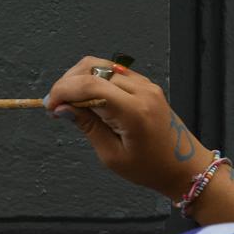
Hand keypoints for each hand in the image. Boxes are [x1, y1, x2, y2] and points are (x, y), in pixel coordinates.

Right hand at [43, 56, 214, 199]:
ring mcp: (145, 84)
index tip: (50, 106)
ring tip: (69, 102)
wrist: (184, 165)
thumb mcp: (111, 155)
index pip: (90, 85)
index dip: (63, 91)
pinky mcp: (145, 84)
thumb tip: (62, 108)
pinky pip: (113, 72)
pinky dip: (94, 80)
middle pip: (92, 68)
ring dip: (79, 79)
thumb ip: (87, 126)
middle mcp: (141, 90)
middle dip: (67, 83)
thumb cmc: (150, 168)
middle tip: (56, 105)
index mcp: (133, 111)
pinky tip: (86, 99)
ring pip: (101, 65)